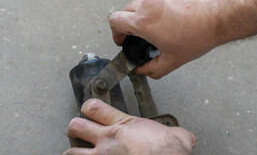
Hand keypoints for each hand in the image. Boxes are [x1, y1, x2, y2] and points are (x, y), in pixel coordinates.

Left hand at [63, 99, 195, 154]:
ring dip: (73, 152)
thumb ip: (177, 133)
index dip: (88, 107)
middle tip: (78, 131)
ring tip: (76, 153)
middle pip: (75, 126)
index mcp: (124, 125)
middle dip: (74, 128)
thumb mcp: (177, 136)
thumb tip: (185, 136)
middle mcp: (108, 140)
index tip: (88, 110)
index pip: (94, 107)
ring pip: (71, 152)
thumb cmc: (169, 153)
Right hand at [109, 0, 220, 78]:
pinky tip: (173, 18)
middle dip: (129, 25)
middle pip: (126, 11)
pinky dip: (159, 7)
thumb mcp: (173, 60)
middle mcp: (148, 3)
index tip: (123, 39)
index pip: (114, 21)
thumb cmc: (200, 33)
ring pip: (142, 3)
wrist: (220, 14)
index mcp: (143, 21)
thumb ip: (153, 69)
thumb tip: (144, 70)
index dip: (115, 33)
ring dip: (145, 15)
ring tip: (161, 27)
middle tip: (140, 35)